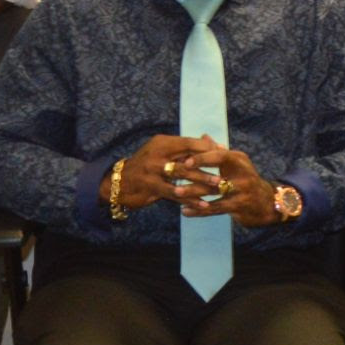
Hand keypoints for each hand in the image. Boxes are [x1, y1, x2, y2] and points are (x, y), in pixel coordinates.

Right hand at [98, 134, 215, 209]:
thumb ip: (185, 148)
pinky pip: (175, 193)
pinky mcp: (151, 186)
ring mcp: (153, 170)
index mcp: (163, 142)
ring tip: (218, 187)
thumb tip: (210, 141)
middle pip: (188, 158)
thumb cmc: (147, 166)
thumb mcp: (163, 152)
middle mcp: (158, 153)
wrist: (119, 183)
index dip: (207, 148)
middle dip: (208, 165)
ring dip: (202, 181)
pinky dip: (190, 199)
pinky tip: (203, 204)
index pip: (189, 142)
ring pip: (183, 175)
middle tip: (225, 171)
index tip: (223, 154)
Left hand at [174, 140, 279, 227]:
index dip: (202, 157)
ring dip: (192, 192)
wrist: (267, 202)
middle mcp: (243, 174)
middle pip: (213, 174)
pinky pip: (216, 208)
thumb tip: (203, 135)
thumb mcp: (236, 163)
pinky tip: (185, 211)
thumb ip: (218, 151)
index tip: (183, 158)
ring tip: (175, 192)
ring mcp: (242, 191)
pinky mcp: (240, 206)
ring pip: (212, 192)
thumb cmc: (245, 179)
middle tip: (171, 173)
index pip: (219, 155)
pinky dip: (199, 210)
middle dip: (190, 174)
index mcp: (239, 159)